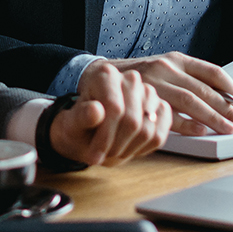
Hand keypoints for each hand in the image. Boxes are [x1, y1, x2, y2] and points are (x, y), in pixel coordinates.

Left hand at [49, 67, 171, 166]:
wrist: (90, 126)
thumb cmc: (80, 123)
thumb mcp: (71, 123)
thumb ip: (81, 116)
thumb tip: (96, 110)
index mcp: (106, 74)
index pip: (114, 108)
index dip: (105, 137)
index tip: (94, 156)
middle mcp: (130, 78)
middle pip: (133, 120)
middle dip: (116, 146)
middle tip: (103, 156)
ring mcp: (148, 92)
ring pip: (148, 128)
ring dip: (129, 149)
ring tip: (113, 152)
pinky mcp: (160, 107)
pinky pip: (161, 132)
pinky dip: (145, 147)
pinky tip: (129, 148)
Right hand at [79, 52, 232, 136]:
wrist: (99, 76)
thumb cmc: (138, 77)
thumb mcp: (164, 69)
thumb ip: (188, 80)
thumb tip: (222, 99)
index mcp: (178, 59)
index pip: (214, 73)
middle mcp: (168, 67)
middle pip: (206, 90)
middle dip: (229, 109)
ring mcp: (155, 81)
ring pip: (192, 101)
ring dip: (214, 118)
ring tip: (229, 130)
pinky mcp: (142, 97)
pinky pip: (169, 114)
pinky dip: (187, 125)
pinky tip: (201, 132)